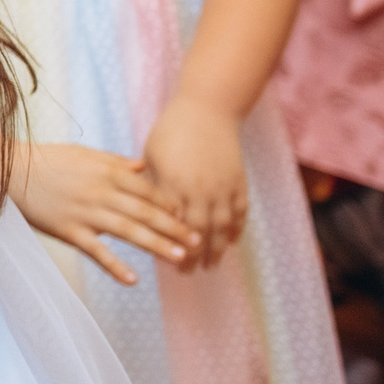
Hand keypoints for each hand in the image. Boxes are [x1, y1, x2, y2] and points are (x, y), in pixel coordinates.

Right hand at [4, 141, 194, 284]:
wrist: (9, 170)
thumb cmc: (48, 160)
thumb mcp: (84, 154)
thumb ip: (115, 162)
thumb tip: (143, 167)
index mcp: (107, 172)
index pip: (149, 190)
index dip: (173, 205)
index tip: (194, 217)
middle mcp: (101, 192)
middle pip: (146, 212)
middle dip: (175, 228)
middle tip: (199, 243)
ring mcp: (85, 212)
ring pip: (128, 231)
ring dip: (156, 245)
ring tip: (180, 259)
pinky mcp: (68, 230)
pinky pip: (96, 251)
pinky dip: (114, 266)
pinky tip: (133, 280)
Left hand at [141, 95, 246, 268]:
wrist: (208, 110)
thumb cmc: (172, 130)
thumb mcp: (153, 156)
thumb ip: (152, 185)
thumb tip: (144, 210)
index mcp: (173, 184)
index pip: (171, 224)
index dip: (168, 244)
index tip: (163, 260)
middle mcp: (200, 190)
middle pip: (197, 232)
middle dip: (192, 256)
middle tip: (187, 273)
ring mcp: (222, 188)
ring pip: (221, 227)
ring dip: (216, 250)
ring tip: (210, 266)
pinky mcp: (238, 182)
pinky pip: (239, 213)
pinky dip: (236, 230)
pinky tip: (230, 242)